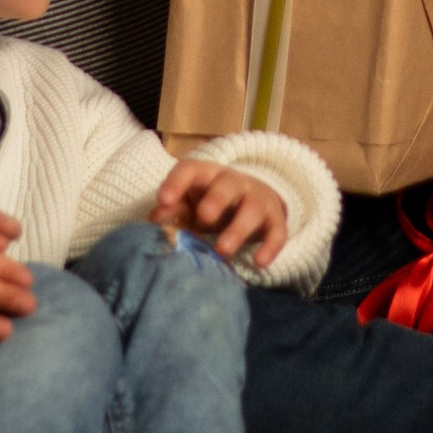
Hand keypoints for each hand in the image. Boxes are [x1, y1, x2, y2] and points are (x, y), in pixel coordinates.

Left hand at [154, 158, 287, 267]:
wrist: (254, 200)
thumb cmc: (210, 204)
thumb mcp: (190, 205)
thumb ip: (173, 211)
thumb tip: (154, 218)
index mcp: (206, 175)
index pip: (191, 170)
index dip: (176, 183)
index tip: (163, 200)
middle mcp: (234, 183)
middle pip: (227, 185)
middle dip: (216, 199)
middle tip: (204, 217)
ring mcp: (257, 200)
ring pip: (252, 209)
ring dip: (238, 229)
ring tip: (223, 250)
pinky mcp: (275, 221)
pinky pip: (277, 232)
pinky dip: (270, 246)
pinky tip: (260, 262)